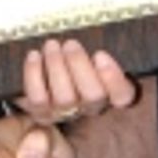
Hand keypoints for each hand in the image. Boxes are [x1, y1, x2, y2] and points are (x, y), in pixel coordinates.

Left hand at [19, 37, 139, 126]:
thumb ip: (99, 60)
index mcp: (110, 94)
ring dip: (57, 67)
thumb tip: (99, 57)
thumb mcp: (90, 58)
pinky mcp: (42, 114)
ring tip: (52, 45)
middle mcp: (90, 109)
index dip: (114, 79)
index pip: (123, 96)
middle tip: (70, 44)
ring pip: (65, 98)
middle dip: (79, 65)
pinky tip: (34, 55)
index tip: (100, 54)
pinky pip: (38, 98)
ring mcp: (66, 114)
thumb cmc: (72, 65)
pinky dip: (34, 74)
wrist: (43, 86)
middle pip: (93, 95)